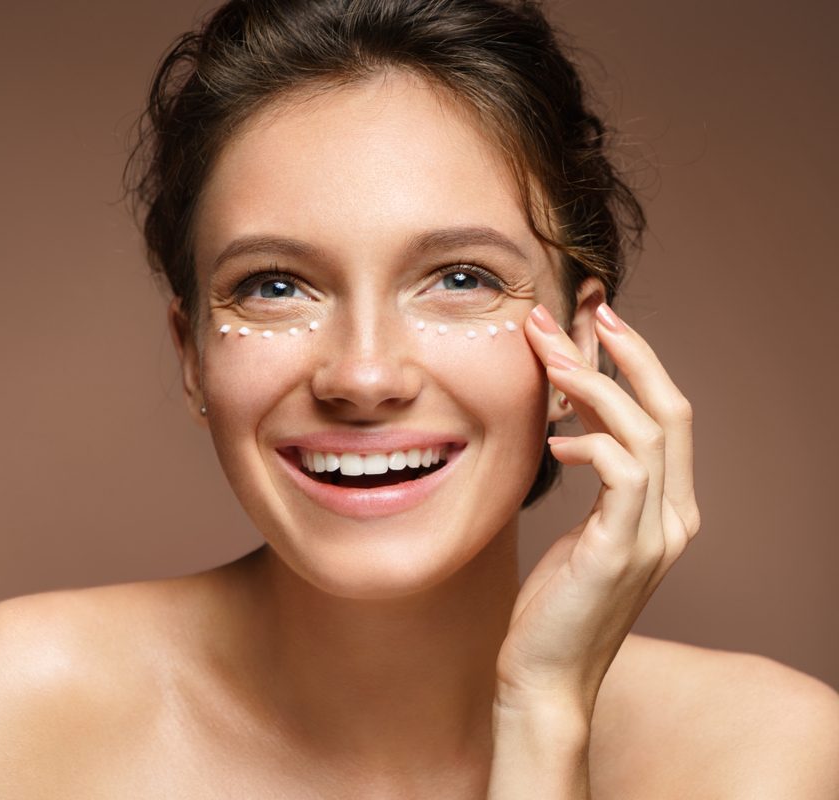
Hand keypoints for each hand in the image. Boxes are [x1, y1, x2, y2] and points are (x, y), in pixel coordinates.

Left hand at [495, 301, 699, 718]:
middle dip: (625, 353)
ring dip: (593, 383)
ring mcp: (654, 535)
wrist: (544, 676)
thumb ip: (591, 477)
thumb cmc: (554, 603)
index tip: (595, 323)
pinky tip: (552, 441)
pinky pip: (622, 471)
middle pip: (669, 409)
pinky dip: (589, 441)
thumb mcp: (579, 527)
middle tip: (579, 312)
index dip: (637, 363)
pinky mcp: (622, 550)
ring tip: (544, 357)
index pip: (665, 416)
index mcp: (666, 508)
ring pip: (646, 430)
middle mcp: (674, 517)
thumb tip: (568, 420)